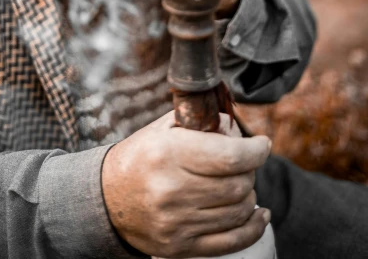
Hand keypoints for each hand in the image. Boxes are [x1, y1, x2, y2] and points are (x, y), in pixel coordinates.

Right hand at [102, 112, 270, 257]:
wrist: (106, 199)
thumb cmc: (139, 158)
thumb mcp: (161, 129)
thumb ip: (197, 122)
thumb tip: (234, 125)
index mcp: (168, 153)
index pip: (230, 156)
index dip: (255, 150)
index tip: (262, 144)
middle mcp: (172, 189)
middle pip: (238, 184)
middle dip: (250, 171)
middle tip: (245, 162)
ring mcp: (177, 223)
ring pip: (238, 211)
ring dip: (249, 195)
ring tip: (241, 183)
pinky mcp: (181, 247)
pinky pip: (231, 241)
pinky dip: (253, 227)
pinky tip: (258, 213)